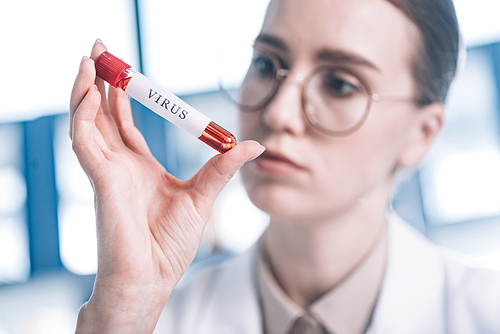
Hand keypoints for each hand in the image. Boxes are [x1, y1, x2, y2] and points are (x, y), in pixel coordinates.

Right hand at [70, 40, 263, 332]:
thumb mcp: (202, 196)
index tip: (126, 71)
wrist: (152, 278)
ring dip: (87, 89)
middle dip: (102, 81)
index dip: (123, 96)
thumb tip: (254, 145)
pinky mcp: (101, 181)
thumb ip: (222, 167)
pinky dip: (84, 114)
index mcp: (139, 167)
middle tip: (100, 49)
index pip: (125, 122)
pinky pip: (85, 141)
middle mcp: (118, 165)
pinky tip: (90, 91)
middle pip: (102, 114)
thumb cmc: (170, 245)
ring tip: (91, 59)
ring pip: (87, 121)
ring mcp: (106, 172)